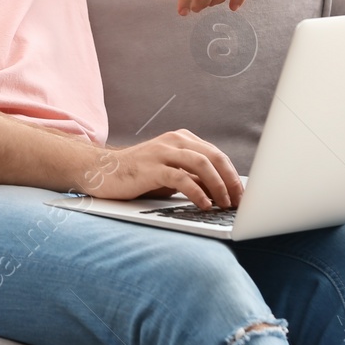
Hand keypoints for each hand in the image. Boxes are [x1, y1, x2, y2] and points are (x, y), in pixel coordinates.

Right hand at [75, 130, 243, 210]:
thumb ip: (193, 178)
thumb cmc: (139, 176)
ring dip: (219, 186)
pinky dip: (197, 192)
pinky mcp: (151, 168)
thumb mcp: (171, 175)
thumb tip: (222, 193)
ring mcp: (162, 152)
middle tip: (239, 202)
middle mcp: (174, 141)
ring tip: (225, 204)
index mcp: (181, 139)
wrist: (102, 171)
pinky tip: (204, 204)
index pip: (217, 155)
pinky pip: (181, 178)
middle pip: (214, 157)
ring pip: (201, 164)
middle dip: (231, 181)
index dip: (233, 176)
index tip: (243, 196)